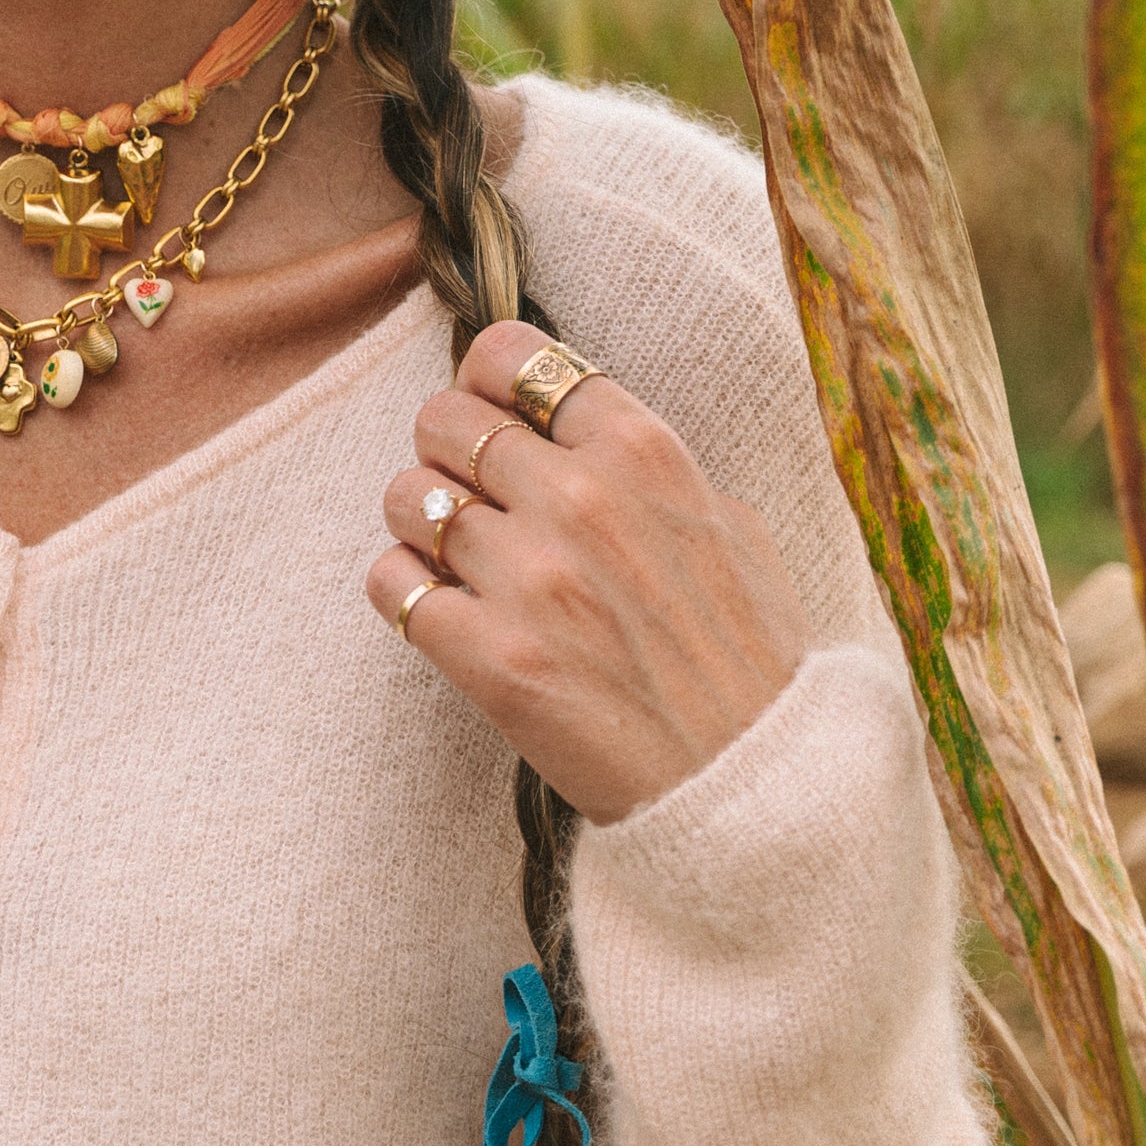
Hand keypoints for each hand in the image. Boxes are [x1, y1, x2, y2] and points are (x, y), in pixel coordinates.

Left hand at [365, 323, 814, 824]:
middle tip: (468, 490)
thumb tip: (579, 422)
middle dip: (444, 449)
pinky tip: (439, 608)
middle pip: (443, 417)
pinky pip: (390, 584)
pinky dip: (402, 591)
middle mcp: (582, 500)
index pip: (513, 356)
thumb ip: (652, 468)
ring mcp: (531, 579)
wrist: (755, 789)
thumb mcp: (732, 528)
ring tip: (454, 556)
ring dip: (418, 523)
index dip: (485, 381)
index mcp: (644, 453)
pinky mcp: (491, 659)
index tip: (492, 411)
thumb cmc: (752, 660)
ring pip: (406, 496)